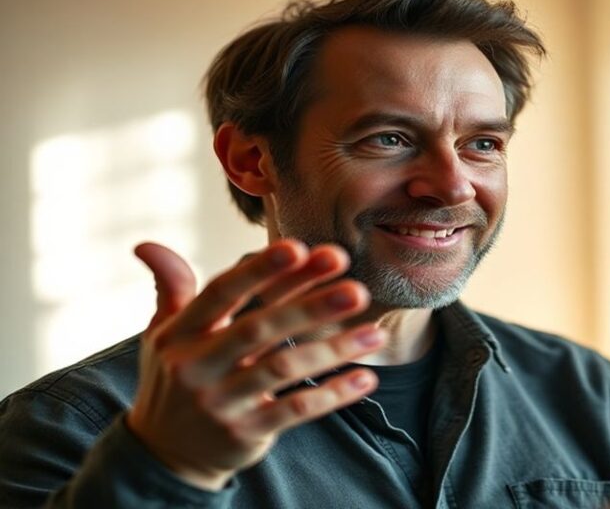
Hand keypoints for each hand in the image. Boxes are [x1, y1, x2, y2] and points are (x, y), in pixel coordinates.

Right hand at [126, 239, 386, 489]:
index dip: (260, 269)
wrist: (164, 453)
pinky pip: (294, 412)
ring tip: (376, 333)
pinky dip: (331, 395)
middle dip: (310, 306)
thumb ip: (170, 287)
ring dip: (332, 350)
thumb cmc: (174, 377)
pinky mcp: (244, 433)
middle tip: (356, 289)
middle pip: (259, 328)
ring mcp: (220, 403)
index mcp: (181, 333)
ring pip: (283, 369)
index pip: (222, 292)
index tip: (302, 248)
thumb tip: (145, 245)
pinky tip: (364, 379)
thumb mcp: (163, 333)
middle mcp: (196, 366)